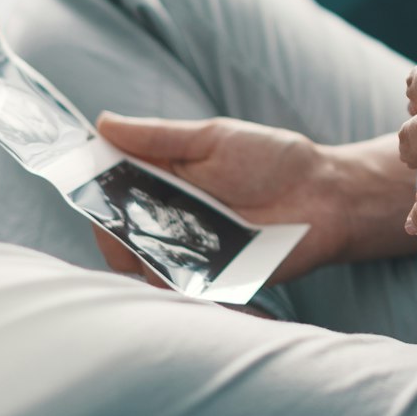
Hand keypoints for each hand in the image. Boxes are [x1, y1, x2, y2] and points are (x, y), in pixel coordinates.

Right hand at [93, 114, 412, 283]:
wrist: (327, 196)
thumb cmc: (273, 160)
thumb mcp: (214, 139)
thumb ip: (159, 137)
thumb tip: (103, 123)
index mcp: (160, 183)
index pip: (107, 196)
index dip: (93, 196)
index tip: (90, 190)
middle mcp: (166, 223)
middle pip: (116, 238)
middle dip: (116, 232)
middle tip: (134, 220)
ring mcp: (186, 256)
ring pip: (141, 269)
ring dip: (143, 259)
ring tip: (164, 242)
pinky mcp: (211, 284)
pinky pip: (178, 292)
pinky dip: (172, 285)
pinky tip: (177, 273)